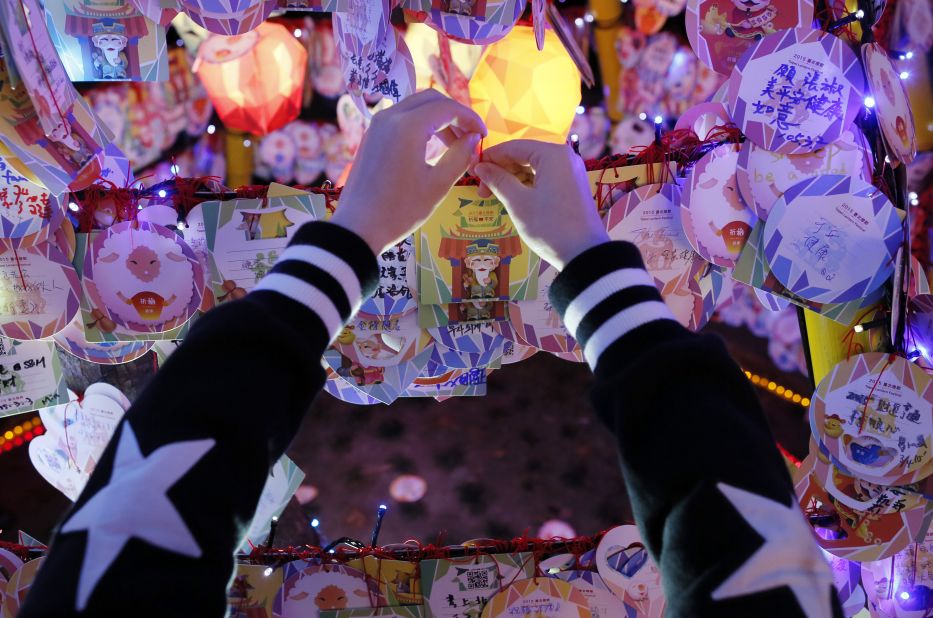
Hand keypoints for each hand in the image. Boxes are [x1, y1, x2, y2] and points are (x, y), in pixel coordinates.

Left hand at [331, 89, 485, 252]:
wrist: (357, 228)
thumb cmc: (400, 210)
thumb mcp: (438, 185)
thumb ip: (460, 156)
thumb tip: (473, 138)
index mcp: (408, 126)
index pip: (448, 108)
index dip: (470, 119)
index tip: (483, 135)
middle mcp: (390, 116)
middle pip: (431, 100)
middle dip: (455, 115)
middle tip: (470, 137)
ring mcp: (377, 125)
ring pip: (415, 107)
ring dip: (438, 119)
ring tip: (454, 145)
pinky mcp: (371, 136)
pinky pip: (401, 119)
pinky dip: (420, 125)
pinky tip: (431, 148)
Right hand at [472, 140, 608, 269]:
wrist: (584, 254)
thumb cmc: (549, 226)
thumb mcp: (518, 202)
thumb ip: (498, 180)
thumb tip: (480, 167)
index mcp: (552, 154)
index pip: (513, 147)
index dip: (490, 157)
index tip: (472, 171)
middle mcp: (564, 157)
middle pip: (524, 156)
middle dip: (501, 171)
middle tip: (482, 190)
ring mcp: (571, 172)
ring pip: (533, 168)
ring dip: (512, 180)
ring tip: (494, 196)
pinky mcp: (573, 187)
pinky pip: (544, 179)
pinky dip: (527, 186)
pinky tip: (513, 198)